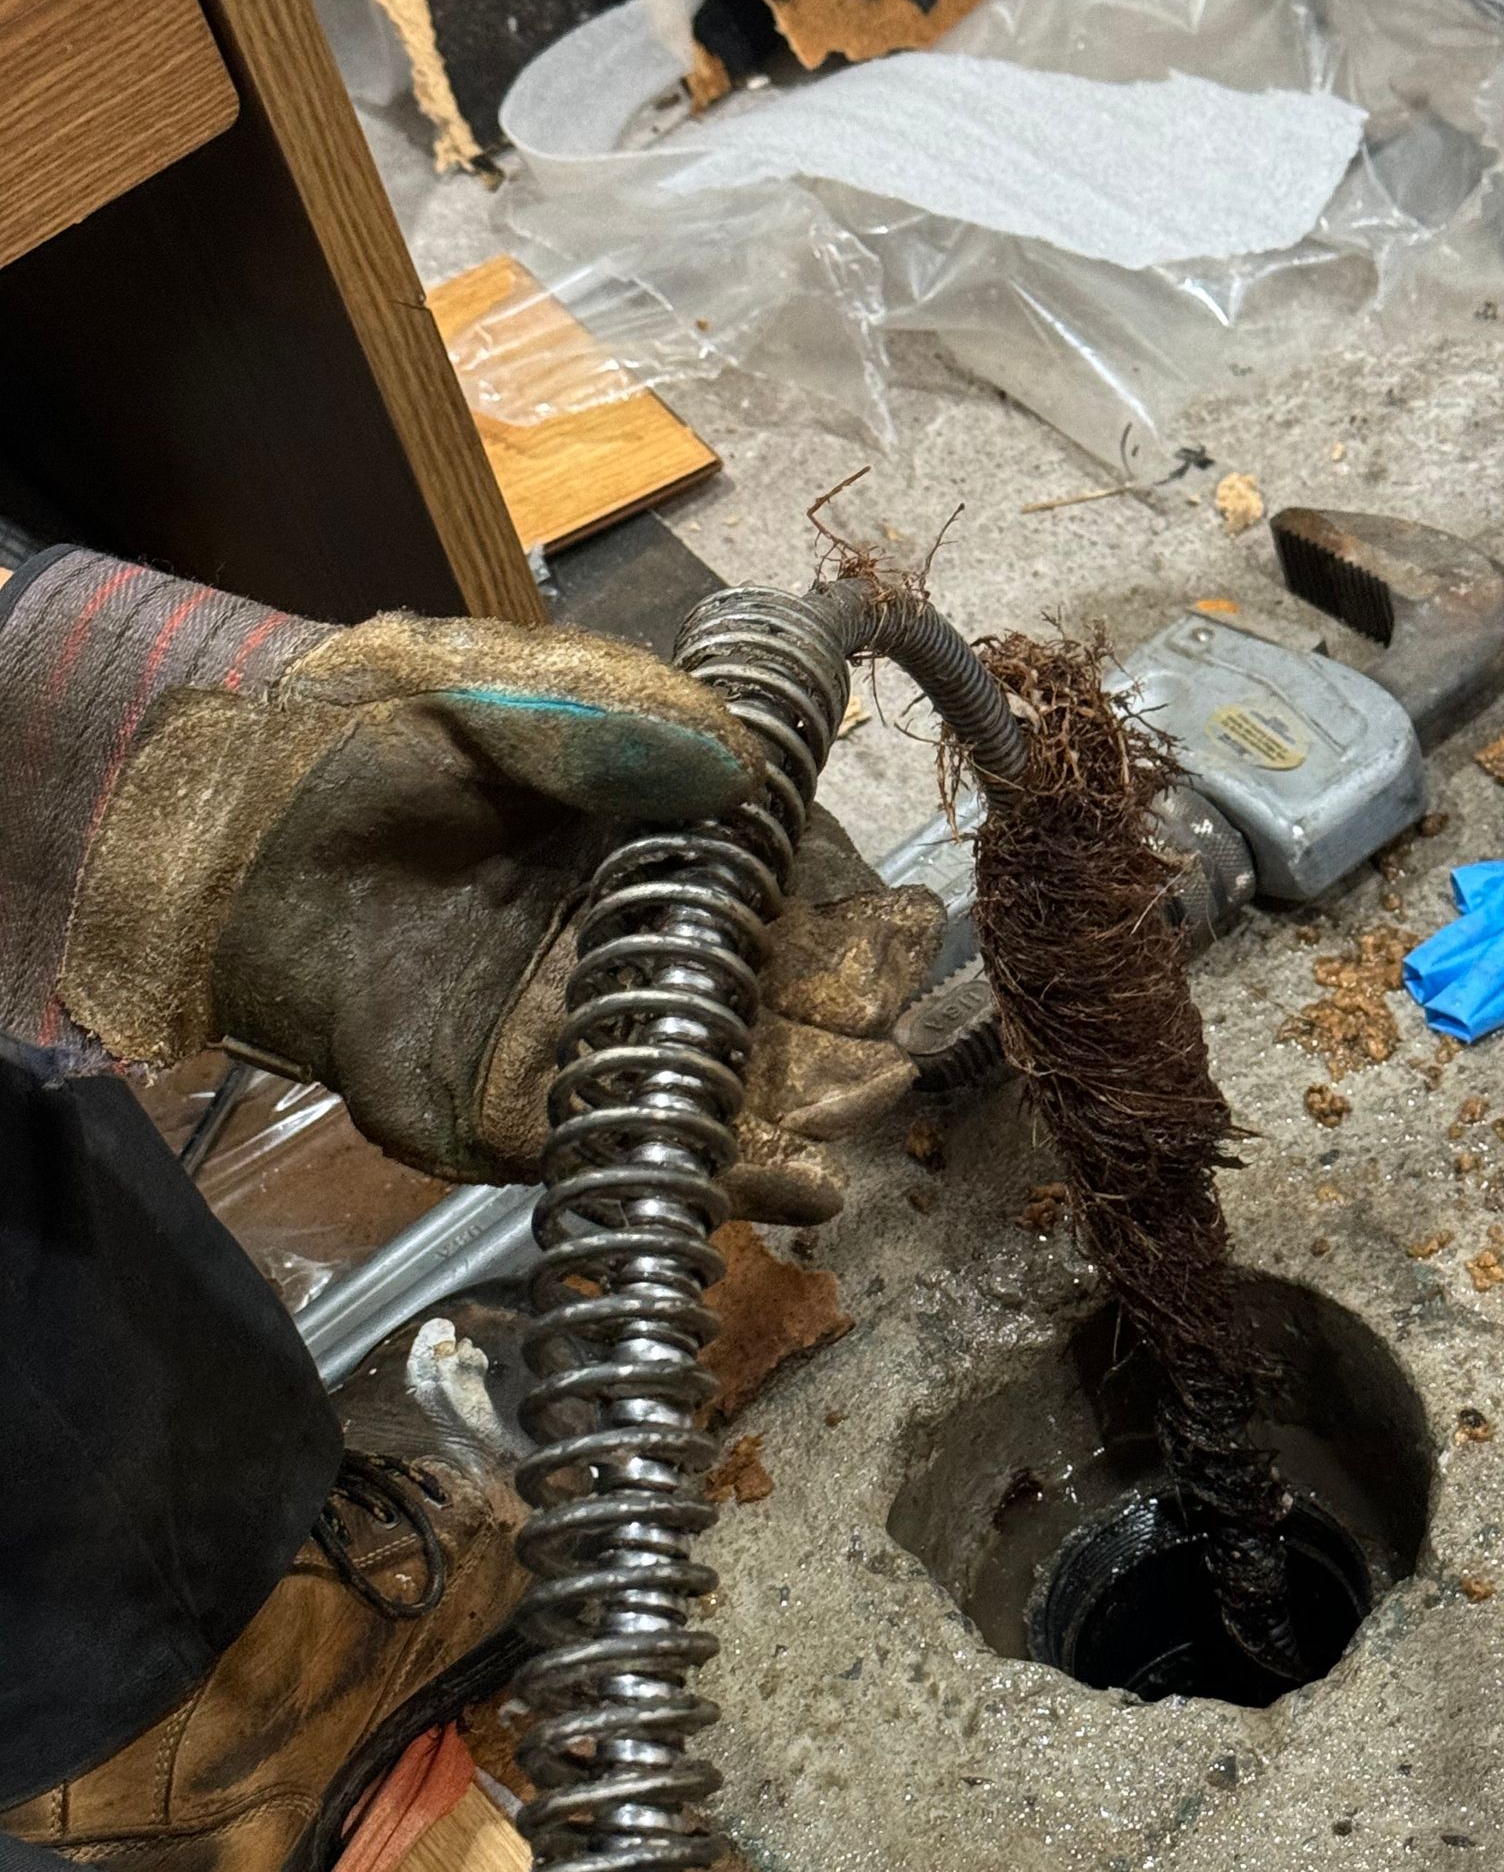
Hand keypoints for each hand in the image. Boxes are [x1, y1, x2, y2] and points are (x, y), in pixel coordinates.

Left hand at [3, 554, 938, 1215]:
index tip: (907, 928)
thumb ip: (618, 720)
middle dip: (858, 1023)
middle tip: (904, 1033)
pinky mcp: (532, 1117)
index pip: (792, 888)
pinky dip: (737, 1178)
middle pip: (786, 999)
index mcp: (656, 844)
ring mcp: (590, 1035)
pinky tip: (809, 1184)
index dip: (857, 915)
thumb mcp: (498, 687)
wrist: (228, 837)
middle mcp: (639, 944)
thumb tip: (743, 763)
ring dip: (821, 1104)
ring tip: (875, 1097)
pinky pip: (645, 1152)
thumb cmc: (366, 738)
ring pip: (741, 1086)